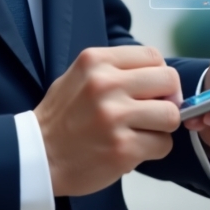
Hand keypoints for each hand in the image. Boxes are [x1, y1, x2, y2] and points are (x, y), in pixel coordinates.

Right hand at [34, 46, 181, 196]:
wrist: (38, 155)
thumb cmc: (62, 115)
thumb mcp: (80, 75)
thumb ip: (116, 70)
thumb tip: (158, 76)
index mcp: (96, 61)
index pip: (153, 55)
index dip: (159, 74)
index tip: (153, 89)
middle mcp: (106, 84)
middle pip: (168, 80)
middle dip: (167, 97)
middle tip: (154, 111)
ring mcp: (115, 117)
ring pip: (171, 114)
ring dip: (163, 126)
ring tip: (143, 131)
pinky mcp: (122, 149)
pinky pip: (163, 145)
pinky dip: (154, 148)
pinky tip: (134, 148)